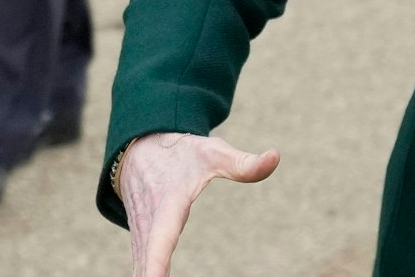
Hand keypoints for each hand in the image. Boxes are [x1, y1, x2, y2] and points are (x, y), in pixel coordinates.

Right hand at [121, 133, 279, 276]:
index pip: (163, 235)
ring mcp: (140, 233)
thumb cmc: (183, 154)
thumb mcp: (213, 153)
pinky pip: (140, 262)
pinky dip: (146, 273)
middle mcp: (149, 221)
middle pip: (147, 258)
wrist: (142, 150)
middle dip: (150, 275)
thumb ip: (243, 163)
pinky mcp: (139, 239)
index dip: (157, 260)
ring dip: (147, 276)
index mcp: (169, 203)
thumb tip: (275, 157)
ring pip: (140, 263)